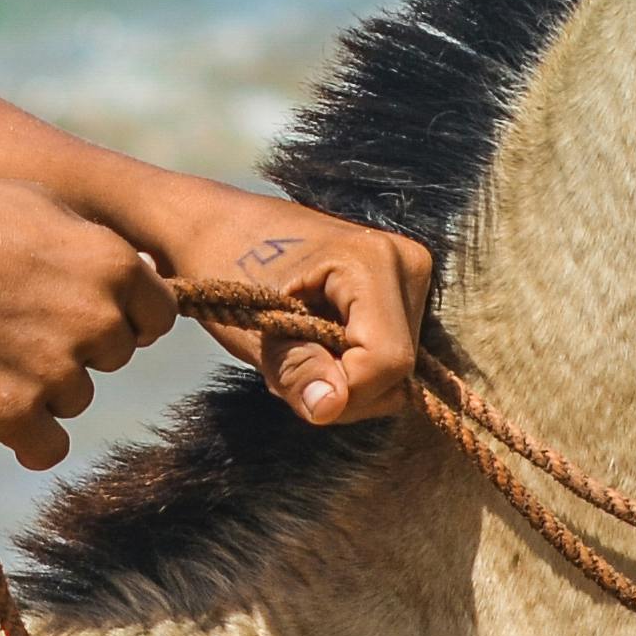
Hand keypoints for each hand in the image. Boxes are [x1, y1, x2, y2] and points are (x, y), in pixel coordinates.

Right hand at [0, 175, 175, 469]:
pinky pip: (47, 446)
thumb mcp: (41, 203)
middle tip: (18, 323)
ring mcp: (56, 369)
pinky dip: (28, 437)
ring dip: (43, 385)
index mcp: (114, 264)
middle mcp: (97, 319)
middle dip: (78, 347)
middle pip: (113, 357)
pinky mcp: (12, 411)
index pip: (157, 317)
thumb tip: (141, 273)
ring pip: (76, 398)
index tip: (86, 313)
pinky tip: (1, 413)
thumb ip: (97, 244)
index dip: (124, 316)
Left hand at [151, 190, 434, 427]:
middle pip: (397, 371)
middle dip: (341, 387)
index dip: (343, 388)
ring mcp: (411, 278)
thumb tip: (328, 408)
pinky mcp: (405, 293)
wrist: (223, 227)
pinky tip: (320, 345)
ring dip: (346, 381)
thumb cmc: (228, 267)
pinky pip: (391, 357)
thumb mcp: (255, 327)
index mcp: (372, 261)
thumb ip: (296, 368)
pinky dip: (354, 367)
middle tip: (287, 362)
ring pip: (398, 372)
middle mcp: (407, 264)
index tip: (290, 376)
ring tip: (299, 350)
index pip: (387, 359)